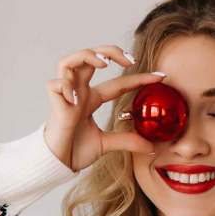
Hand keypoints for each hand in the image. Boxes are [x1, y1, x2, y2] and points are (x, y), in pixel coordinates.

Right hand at [44, 45, 165, 171]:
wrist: (56, 164)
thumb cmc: (74, 151)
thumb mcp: (106, 144)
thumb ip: (127, 142)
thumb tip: (152, 148)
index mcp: (91, 99)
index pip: (118, 83)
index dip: (139, 78)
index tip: (161, 77)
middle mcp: (79, 92)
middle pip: (91, 58)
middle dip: (111, 51)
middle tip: (130, 60)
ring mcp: (65, 94)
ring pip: (70, 60)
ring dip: (87, 56)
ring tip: (103, 64)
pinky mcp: (53, 102)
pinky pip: (56, 84)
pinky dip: (66, 86)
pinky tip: (75, 101)